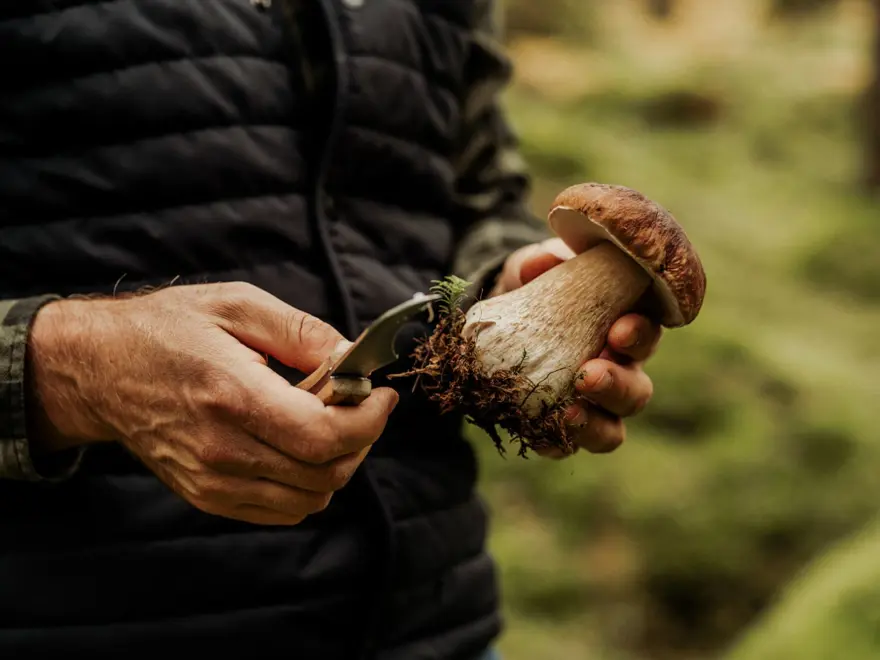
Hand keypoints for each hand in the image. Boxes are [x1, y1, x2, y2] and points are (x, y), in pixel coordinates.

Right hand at [27, 282, 398, 524]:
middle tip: (355, 404)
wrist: (98, 371)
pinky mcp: (207, 497)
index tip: (381, 397)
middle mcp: (222, 449)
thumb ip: (303, 332)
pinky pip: (282, 510)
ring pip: (309, 499)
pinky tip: (296, 446)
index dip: (368, 421)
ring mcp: (212, 481)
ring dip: (335, 464)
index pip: (323, 436)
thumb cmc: (167, 329)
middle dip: (360, 439)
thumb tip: (352, 358)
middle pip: (325, 473)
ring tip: (324, 423)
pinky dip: (306, 484)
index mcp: (232, 394)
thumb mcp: (237, 305)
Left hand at [492, 238, 661, 455]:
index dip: (639, 336)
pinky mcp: (557, 428)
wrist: (496, 322)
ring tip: (569, 412)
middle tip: (589, 374)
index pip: (647, 335)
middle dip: (617, 385)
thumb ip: (539, 261)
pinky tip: (538, 435)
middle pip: (636, 392)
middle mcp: (616, 372)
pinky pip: (565, 446)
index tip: (618, 330)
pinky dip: (555, 444)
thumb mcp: (532, 268)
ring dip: (594, 424)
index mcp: (624, 328)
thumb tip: (544, 261)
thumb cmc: (532, 288)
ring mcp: (590, 407)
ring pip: (611, 429)